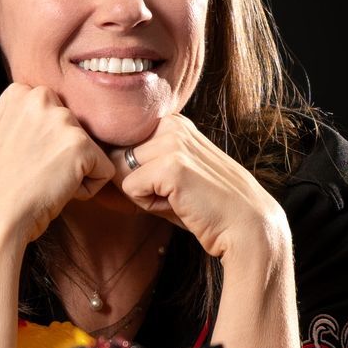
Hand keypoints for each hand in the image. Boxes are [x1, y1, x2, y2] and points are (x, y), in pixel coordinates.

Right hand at [0, 84, 115, 243]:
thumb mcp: (4, 135)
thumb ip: (29, 120)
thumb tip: (53, 125)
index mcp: (20, 92)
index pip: (57, 115)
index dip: (45, 145)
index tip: (22, 159)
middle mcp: (41, 97)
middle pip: (77, 131)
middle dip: (62, 156)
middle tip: (33, 173)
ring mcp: (62, 119)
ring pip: (91, 151)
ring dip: (74, 172)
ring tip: (42, 182)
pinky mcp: (81, 144)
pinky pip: (104, 172)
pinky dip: (85, 190)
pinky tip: (56, 191)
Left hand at [109, 115, 286, 263]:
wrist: (247, 225)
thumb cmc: (208, 206)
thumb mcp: (173, 175)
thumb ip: (143, 164)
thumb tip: (101, 166)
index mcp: (173, 122)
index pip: (124, 146)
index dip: (138, 175)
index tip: (172, 186)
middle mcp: (172, 124)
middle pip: (119, 158)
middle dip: (138, 184)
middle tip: (176, 196)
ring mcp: (172, 142)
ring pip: (121, 172)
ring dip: (144, 195)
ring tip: (178, 199)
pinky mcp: (171, 165)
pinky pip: (130, 189)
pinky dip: (149, 205)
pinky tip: (179, 204)